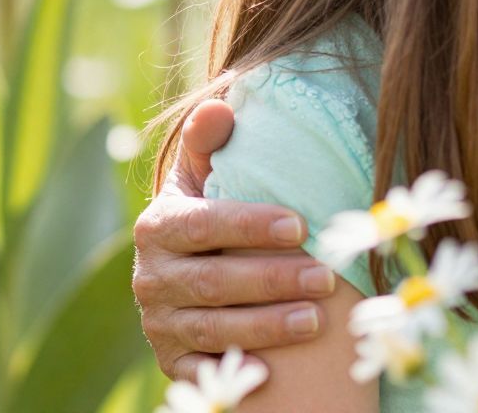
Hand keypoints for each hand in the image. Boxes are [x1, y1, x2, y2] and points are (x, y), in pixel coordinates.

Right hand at [131, 98, 337, 380]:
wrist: (189, 268)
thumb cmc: (216, 211)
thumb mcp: (206, 174)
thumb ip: (211, 143)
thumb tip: (219, 107)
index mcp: (159, 226)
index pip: (203, 223)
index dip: (249, 225)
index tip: (301, 224)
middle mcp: (151, 277)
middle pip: (212, 281)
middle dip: (272, 281)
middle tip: (326, 278)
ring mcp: (159, 322)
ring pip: (212, 328)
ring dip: (266, 325)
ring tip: (317, 319)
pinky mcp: (172, 360)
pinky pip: (201, 370)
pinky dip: (233, 370)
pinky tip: (273, 369)